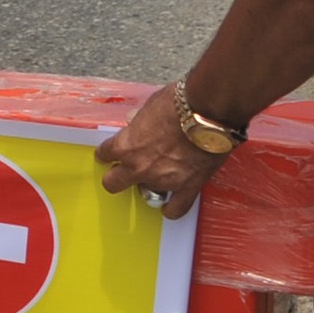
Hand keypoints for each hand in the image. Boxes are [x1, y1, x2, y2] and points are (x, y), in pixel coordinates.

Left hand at [95, 81, 223, 220]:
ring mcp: (162, 180)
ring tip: (157, 177)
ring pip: (145, 193)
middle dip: (116, 177)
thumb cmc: (177, 103)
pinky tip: (169, 208)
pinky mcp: (187, 187)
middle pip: (113, 183)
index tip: (111, 152)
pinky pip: (176, 208)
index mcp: (125, 145)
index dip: (108, 152)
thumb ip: (140, 121)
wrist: (207, 113)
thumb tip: (137, 122)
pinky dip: (172, 209)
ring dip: (149, 185)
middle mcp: (138, 167)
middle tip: (125, 171)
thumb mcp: (149, 107)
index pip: (106, 153)